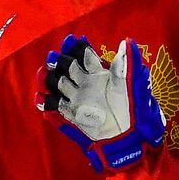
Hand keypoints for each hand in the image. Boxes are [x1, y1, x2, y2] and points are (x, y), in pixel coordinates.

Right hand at [40, 35, 164, 171]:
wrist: (129, 138)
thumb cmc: (136, 111)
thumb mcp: (134, 86)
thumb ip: (128, 65)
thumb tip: (126, 42)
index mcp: (101, 74)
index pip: (85, 56)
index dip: (77, 48)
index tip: (70, 41)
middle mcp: (86, 83)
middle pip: (67, 67)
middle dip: (59, 61)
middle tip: (54, 59)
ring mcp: (77, 98)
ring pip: (57, 83)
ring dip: (49, 78)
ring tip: (44, 75)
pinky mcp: (71, 114)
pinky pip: (55, 105)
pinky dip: (46, 102)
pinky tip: (43, 99)